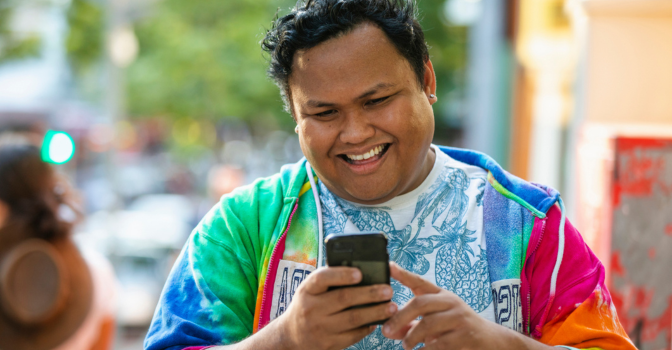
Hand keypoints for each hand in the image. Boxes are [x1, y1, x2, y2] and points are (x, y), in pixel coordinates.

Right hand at [276, 266, 397, 349]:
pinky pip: (353, 335)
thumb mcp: (310, 290)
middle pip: (343, 298)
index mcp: (306, 290)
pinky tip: (378, 320)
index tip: (360, 273)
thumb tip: (361, 270)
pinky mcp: (329, 344)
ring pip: (353, 319)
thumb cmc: (308, 305)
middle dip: (369, 294)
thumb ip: (329, 280)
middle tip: (388, 290)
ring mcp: (320, 328)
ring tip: (391, 306)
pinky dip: (368, 327)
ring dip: (375, 312)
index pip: (322, 278)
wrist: (291, 336)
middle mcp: (311, 309)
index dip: (341, 275)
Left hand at [382, 263, 551, 349]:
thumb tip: (389, 330)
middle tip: (386, 331)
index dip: (404, 274)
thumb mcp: (435, 323)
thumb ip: (411, 325)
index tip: (389, 266)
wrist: (491, 340)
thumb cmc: (456, 330)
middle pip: (420, 303)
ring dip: (412, 337)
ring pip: (428, 324)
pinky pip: (440, 343)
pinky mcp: (466, 335)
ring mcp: (459, 318)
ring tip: (407, 346)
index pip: (420, 282)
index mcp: (442, 295)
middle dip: (400, 317)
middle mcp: (450, 302)